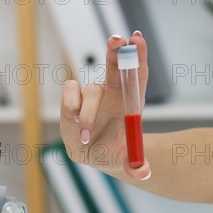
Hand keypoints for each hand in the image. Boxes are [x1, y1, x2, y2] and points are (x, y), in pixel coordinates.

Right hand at [59, 32, 151, 179]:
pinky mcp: (72, 99)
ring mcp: (91, 93)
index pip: (136, 72)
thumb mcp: (128, 160)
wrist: (99, 154)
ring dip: (88, 112)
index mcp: (129, 100)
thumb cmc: (117, 151)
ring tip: (87, 134)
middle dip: (116, 48)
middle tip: (117, 39)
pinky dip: (71, 105)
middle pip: (115, 62)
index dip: (138, 54)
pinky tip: (74, 122)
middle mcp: (112, 91)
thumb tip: (143, 173)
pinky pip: (69, 91)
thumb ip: (136, 166)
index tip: (137, 39)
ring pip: (90, 90)